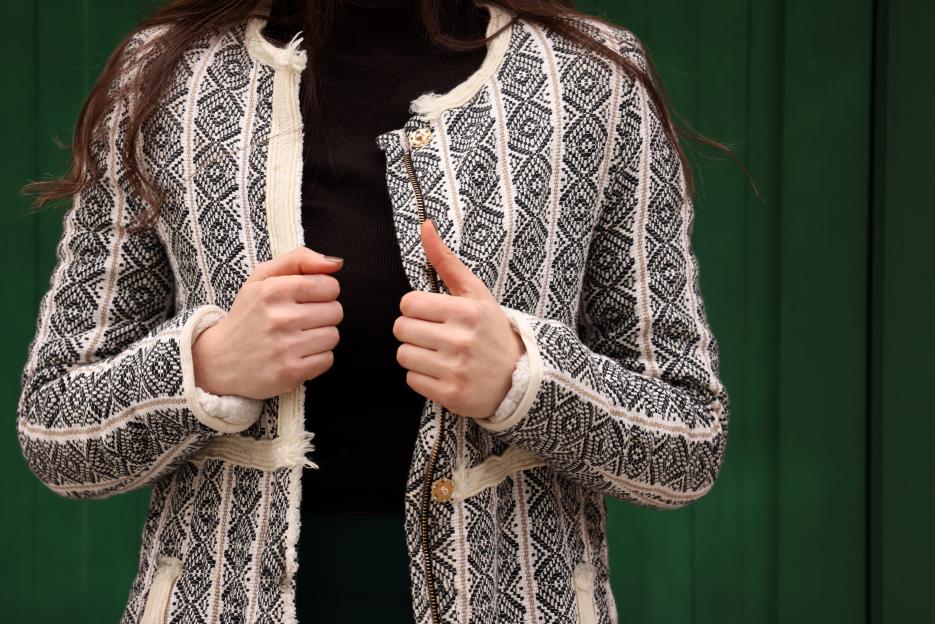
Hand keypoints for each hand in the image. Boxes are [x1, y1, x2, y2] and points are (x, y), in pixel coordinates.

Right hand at [192, 246, 344, 399]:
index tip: (306, 299)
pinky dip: (316, 358)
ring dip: (320, 337)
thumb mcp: (263, 278)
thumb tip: (336, 263)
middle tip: (299, 320)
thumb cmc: (248, 315)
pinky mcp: (290, 372)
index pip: (330, 285)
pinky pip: (328, 359)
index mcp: (272, 290)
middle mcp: (279, 318)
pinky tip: (297, 355)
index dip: (323, 292)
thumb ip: (299, 260)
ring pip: (333, 336)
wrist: (219, 360)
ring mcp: (285, 347)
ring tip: (297, 338)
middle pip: (335, 311)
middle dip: (323, 314)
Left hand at [392, 219, 525, 418]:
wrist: (520, 378)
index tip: (433, 315)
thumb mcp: (476, 293)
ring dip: (416, 354)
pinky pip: (411, 380)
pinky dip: (422, 376)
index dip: (416, 308)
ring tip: (439, 354)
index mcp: (465, 311)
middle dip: (414, 331)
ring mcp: (455, 370)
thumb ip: (446, 261)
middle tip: (435, 335)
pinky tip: (443, 372)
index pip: (408, 303)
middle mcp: (460, 340)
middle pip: (401, 329)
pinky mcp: (450, 395)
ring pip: (403, 355)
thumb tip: (424, 225)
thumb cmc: (491, 331)